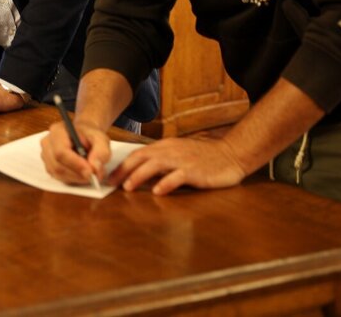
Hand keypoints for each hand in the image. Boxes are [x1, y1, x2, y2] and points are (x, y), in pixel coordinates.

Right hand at [40, 119, 109, 184]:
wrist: (84, 135)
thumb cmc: (90, 135)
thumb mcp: (101, 139)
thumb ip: (101, 152)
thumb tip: (95, 168)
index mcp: (57, 131)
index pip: (60, 152)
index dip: (75, 164)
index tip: (90, 171)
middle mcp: (47, 143)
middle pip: (57, 166)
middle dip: (77, 174)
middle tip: (94, 176)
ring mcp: (46, 156)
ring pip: (58, 174)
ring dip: (76, 178)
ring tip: (90, 173)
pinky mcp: (49, 167)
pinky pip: (59, 178)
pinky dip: (73, 179)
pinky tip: (82, 174)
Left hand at [108, 136, 246, 194]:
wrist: (230, 154)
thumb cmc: (203, 157)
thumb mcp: (179, 155)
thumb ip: (161, 163)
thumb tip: (140, 175)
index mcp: (165, 147)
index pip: (138, 154)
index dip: (122, 165)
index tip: (110, 176)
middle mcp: (170, 151)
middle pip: (141, 158)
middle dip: (124, 170)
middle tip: (111, 183)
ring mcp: (182, 160)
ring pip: (155, 165)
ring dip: (139, 175)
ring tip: (127, 187)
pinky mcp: (195, 171)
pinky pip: (178, 176)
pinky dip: (166, 184)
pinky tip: (157, 192)